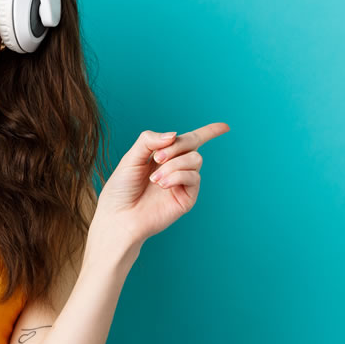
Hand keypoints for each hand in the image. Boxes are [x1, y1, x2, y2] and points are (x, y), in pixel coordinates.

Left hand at [91, 123, 230, 247]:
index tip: (225, 126)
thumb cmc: (121, 189)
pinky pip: (193, 177)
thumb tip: (174, 134)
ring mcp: (183, 182)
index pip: (189, 140)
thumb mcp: (131, 158)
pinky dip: (177, 176)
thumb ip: (149, 141)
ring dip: (174, 165)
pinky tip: (162, 185)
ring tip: (154, 178)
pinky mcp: (187, 197)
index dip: (209, 132)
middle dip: (177, 146)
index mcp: (163, 155)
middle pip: (192, 143)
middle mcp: (176, 167)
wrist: (119, 217)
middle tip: (157, 158)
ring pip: (195, 159)